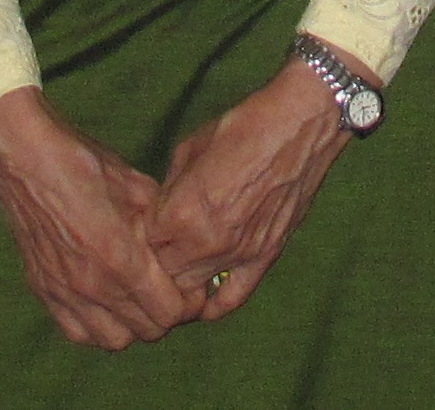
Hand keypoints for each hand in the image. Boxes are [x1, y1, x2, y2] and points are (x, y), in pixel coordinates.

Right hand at [0, 87, 193, 350]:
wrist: (20, 153)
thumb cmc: (78, 160)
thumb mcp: (131, 183)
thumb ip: (159, 221)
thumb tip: (179, 242)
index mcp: (119, 256)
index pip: (171, 312)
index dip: (187, 300)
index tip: (188, 284)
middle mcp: (91, 284)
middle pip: (148, 331)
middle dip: (165, 312)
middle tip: (165, 287)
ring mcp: (63, 290)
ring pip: (114, 340)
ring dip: (131, 324)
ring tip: (134, 297)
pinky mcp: (42, 287)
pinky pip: (77, 332)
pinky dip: (95, 325)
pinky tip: (101, 301)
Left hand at [148, 53, 358, 317]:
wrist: (293, 130)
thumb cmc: (238, 130)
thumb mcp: (187, 151)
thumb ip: (170, 189)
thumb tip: (160, 209)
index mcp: (182, 212)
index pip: (145, 241)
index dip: (141, 230)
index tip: (142, 221)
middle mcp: (207, 242)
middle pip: (165, 270)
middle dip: (157, 256)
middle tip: (157, 242)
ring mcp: (238, 255)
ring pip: (193, 287)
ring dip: (181, 277)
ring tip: (175, 264)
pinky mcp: (264, 259)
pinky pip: (232, 298)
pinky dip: (213, 304)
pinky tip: (201, 305)